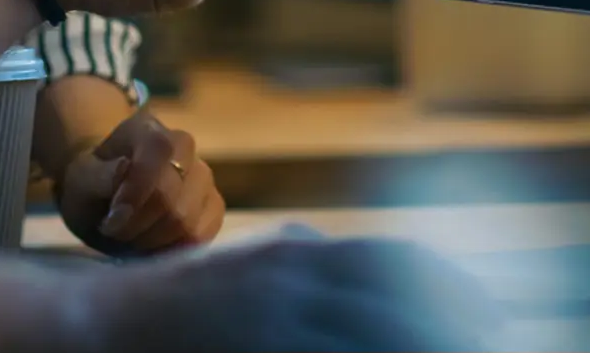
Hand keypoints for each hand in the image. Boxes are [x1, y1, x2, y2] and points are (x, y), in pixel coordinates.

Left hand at [55, 110, 221, 255]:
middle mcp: (184, 146)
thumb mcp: (80, 180)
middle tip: (115, 231)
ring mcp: (203, 176)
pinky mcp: (213, 205)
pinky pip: (202, 236)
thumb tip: (124, 168)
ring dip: (153, 241)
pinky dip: (173, 249)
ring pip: (188, 221)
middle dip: (138, 225)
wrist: (108, 195)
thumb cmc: (92, 185)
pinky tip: (153, 244)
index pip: (158, 152)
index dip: (137, 192)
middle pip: (171, 197)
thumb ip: (98, 176)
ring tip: (133, 236)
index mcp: (147, 129)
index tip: (111, 220)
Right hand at [89, 236, 500, 350]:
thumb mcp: (246, 263)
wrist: (99, 325)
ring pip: (375, 334)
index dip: (452, 286)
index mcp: (296, 252)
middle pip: (399, 302)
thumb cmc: (176, 300)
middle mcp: (293, 277)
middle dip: (452, 324)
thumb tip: (331, 247)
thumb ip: (295, 258)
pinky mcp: (261, 350)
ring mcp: (275, 319)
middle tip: (489, 339)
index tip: (489, 312)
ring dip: (420, 343)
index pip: (396, 262)